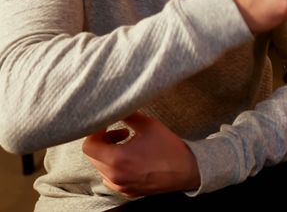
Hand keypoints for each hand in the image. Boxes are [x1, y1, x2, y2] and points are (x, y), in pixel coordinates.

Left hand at [82, 112, 199, 197]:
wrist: (187, 170)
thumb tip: (116, 107)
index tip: (107, 126)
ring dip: (109, 155)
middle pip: (93, 156)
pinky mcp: (127, 191)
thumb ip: (128, 115)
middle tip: (121, 133)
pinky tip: (132, 160)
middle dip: (103, 142)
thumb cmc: (169, 148)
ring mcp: (120, 185)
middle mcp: (115, 175)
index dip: (95, 132)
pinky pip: (111, 178)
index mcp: (117, 158)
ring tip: (128, 146)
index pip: (89, 146)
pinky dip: (116, 167)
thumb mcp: (149, 125)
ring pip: (101, 167)